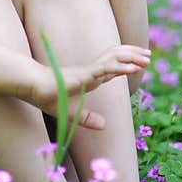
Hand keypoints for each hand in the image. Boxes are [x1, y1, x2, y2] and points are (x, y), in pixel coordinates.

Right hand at [27, 44, 150, 129]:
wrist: (32, 89)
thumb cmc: (49, 97)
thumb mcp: (73, 114)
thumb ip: (88, 119)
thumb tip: (104, 126)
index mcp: (90, 77)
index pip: (113, 66)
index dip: (128, 63)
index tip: (142, 61)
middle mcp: (91, 71)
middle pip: (116, 58)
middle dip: (134, 54)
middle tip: (149, 55)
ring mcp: (88, 71)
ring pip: (114, 60)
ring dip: (131, 59)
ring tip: (147, 59)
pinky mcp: (83, 74)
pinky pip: (105, 69)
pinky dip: (120, 67)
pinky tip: (132, 68)